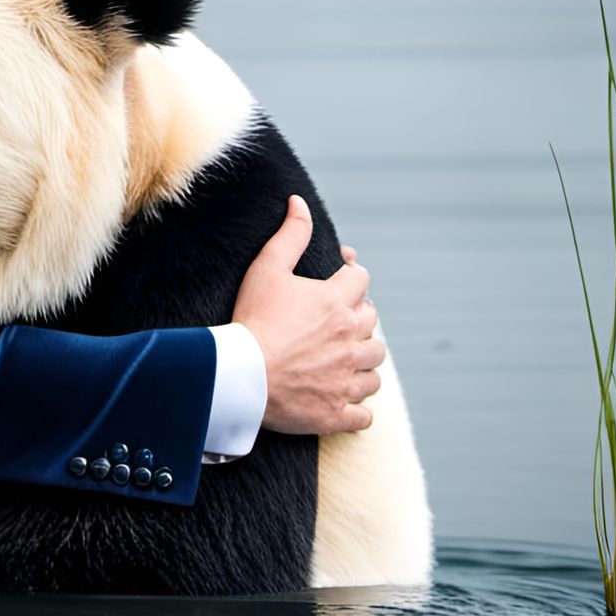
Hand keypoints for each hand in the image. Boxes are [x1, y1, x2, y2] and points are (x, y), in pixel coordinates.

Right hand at [232, 195, 384, 434]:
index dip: (350, 277)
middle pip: (373, 325)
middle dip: (357, 321)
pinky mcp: (339, 411)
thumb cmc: (252, 320)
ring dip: (362, 364)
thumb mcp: (267, 269)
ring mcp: (348, 378)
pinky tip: (342, 400)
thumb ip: (290, 234)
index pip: (361, 281)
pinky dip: (358, 408)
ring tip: (342, 362)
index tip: (338, 281)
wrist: (241, 376)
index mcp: (338, 303)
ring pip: (374, 368)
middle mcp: (352, 340)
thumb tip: (299, 202)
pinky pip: (365, 413)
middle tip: (334, 324)